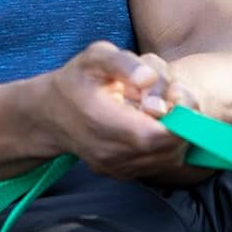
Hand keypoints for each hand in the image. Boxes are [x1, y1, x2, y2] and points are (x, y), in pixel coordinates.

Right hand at [41, 42, 201, 178]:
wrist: (49, 114)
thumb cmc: (76, 81)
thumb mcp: (95, 57)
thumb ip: (125, 63)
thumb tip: (149, 79)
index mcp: (103, 122)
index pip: (156, 134)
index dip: (179, 116)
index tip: (175, 94)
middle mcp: (110, 153)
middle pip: (169, 148)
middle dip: (182, 123)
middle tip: (172, 98)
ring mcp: (115, 168)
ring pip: (168, 159)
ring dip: (177, 135)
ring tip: (161, 111)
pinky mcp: (120, 174)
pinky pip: (157, 164)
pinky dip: (165, 146)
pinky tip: (151, 124)